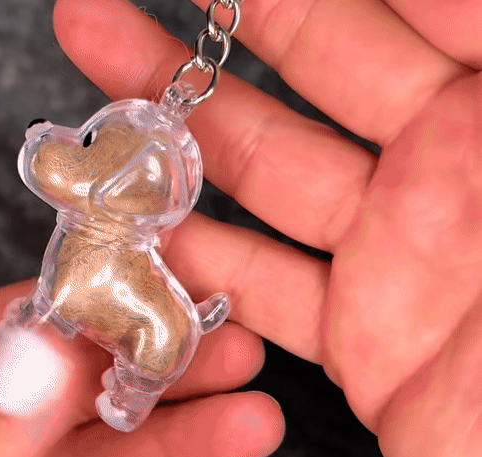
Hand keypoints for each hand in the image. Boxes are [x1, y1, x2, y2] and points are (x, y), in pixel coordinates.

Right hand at [51, 0, 481, 456]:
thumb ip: (479, 36)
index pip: (394, 7)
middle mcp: (452, 165)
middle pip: (312, 71)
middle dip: (219, 28)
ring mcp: (402, 253)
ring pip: (267, 175)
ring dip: (178, 136)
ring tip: (99, 95)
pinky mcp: (370, 337)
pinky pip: (268, 290)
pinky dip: (202, 264)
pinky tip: (141, 231)